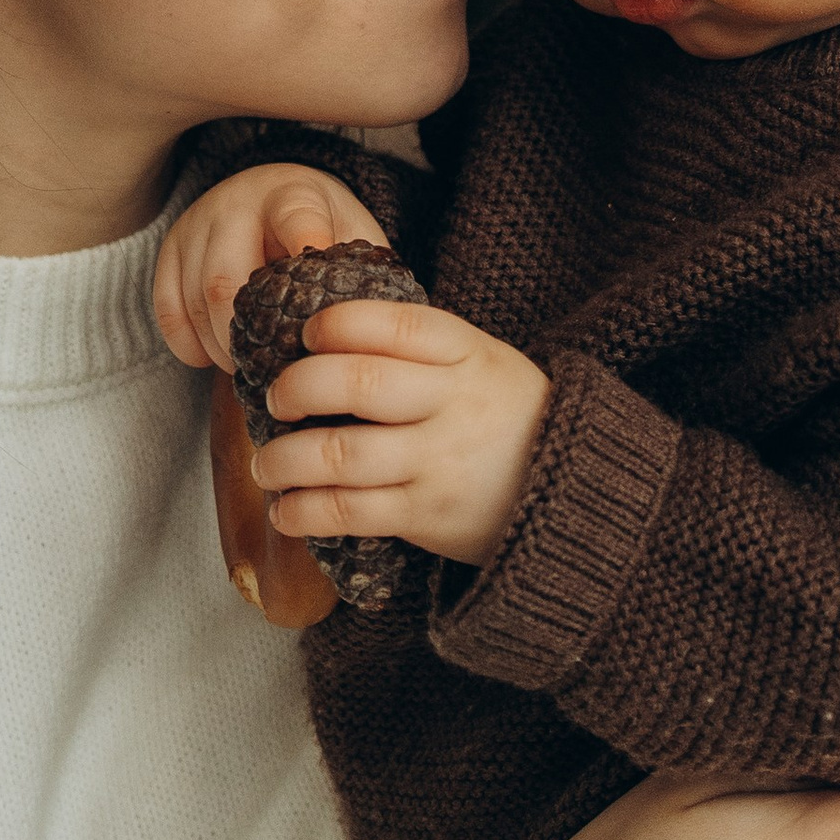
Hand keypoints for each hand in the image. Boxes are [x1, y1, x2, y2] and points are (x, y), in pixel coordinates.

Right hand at [153, 162, 384, 372]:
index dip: (303, 244)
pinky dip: (187, 343)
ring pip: (195, 299)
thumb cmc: (323, 227)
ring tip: (250, 368)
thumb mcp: (353, 235)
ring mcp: (196, 223)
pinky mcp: (169, 247)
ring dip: (221, 348)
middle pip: (227, 278)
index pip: (296, 216)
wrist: (273, 193)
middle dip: (248, 338)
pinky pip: (167, 307)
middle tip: (275, 373)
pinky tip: (211, 357)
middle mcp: (236, 202)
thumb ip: (368, 275)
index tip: (316, 282)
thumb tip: (389, 336)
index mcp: (293, 194)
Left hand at [255, 293, 550, 564]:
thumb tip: (322, 332)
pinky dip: (305, 511)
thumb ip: (415, 348)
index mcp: (466, 354)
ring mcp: (439, 462)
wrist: (574, 494)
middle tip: (275, 398)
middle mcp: (452, 404)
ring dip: (284, 460)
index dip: (340, 323)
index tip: (307, 333)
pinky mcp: (427, 515)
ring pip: (342, 454)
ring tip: (265, 465)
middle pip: (359, 384)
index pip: (396, 326)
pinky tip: (286, 511)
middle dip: (298, 387)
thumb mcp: (480, 362)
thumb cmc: (504, 416)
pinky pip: (352, 512)